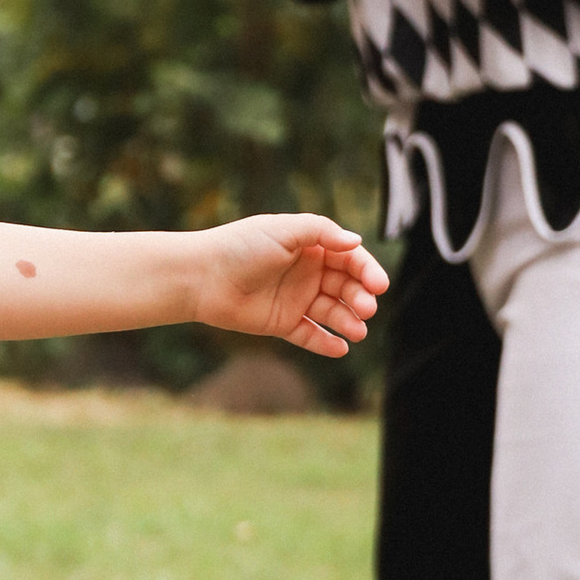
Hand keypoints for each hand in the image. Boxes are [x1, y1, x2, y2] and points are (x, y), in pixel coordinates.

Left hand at [192, 214, 386, 360]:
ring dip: (348, 321)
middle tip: (367, 309)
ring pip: (332, 312)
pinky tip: (341, 349)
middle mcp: (308, 273)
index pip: (350, 259)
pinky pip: (310, 335)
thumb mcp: (282, 230)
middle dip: (360, 297)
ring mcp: (296, 299)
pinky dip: (326, 343)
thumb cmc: (240, 246)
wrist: (201, 276)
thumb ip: (320, 232)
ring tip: (358, 331)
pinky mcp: (282, 323)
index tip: (379, 284)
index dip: (367, 271)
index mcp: (311, 247)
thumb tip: (356, 241)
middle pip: (346, 286)